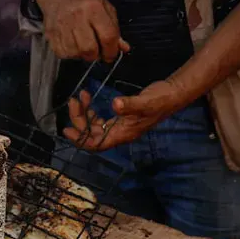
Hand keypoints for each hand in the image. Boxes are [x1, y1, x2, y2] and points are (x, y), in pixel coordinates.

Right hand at [36, 0, 128, 62]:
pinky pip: (64, 54)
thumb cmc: (85, 0)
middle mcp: (77, 16)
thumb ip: (114, 28)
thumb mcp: (105, 8)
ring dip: (83, 55)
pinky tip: (73, 44)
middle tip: (97, 51)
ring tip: (84, 45)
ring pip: (76, 54)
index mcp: (94, 8)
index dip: (112, 51)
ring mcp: (62, 26)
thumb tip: (124, 48)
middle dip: (96, 55)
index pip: (107, 36)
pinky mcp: (51, 34)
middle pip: (89, 49)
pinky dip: (71, 54)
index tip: (111, 55)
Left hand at [62, 80, 186, 150]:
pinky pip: (100, 119)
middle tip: (73, 101)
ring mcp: (120, 126)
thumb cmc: (161, 100)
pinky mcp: (121, 117)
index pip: (97, 144)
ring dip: (84, 114)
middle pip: (92, 134)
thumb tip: (115, 104)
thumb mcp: (145, 102)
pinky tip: (88, 99)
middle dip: (79, 120)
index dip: (80, 140)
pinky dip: (92, 111)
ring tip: (80, 97)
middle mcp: (119, 133)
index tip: (67, 129)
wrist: (172, 94)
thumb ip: (129, 104)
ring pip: (94, 126)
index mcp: (123, 134)